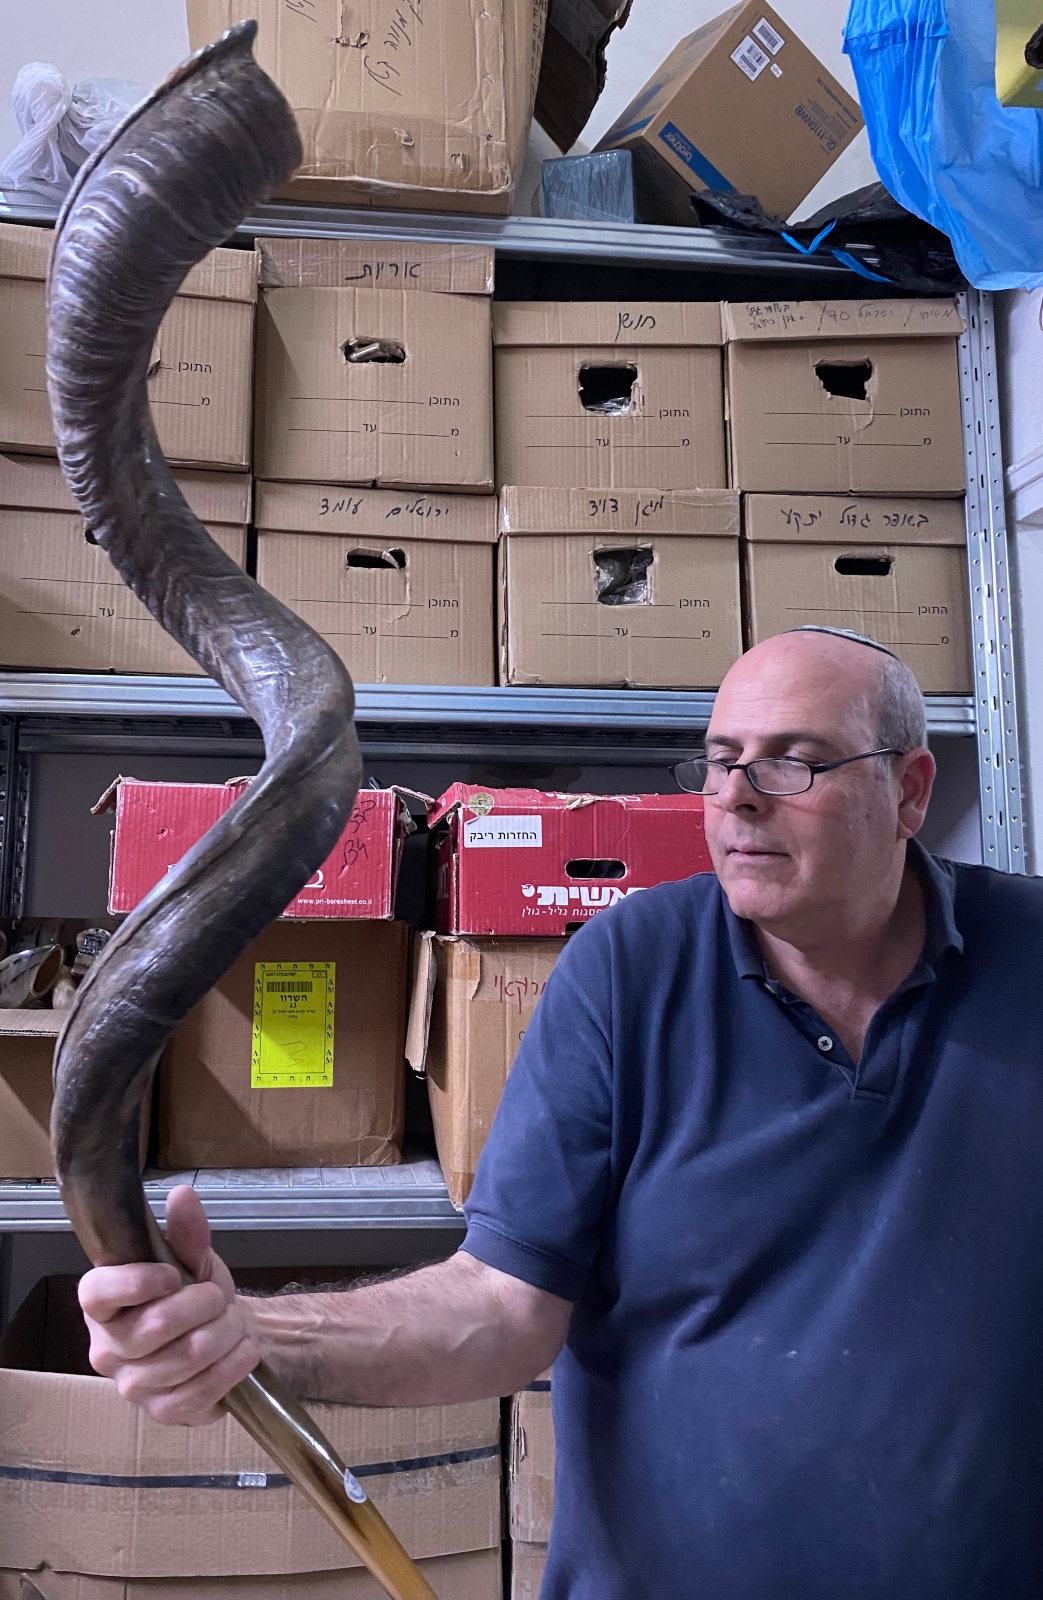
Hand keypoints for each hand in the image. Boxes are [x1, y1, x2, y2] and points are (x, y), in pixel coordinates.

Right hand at [78, 1184, 258, 1424]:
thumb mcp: (192, 1257)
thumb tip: (182, 1196)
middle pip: (157, 1325)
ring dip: (226, 1333)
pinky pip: (202, 1390)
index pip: (99, 1292)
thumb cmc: (196, 1293)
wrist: (223, 1336)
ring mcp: (132, 1385)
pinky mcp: (162, 1413)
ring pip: (188, 1355)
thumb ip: (186, 1232)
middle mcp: (106, 1348)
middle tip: (220, 1297)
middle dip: (206, 1304)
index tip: (172, 1274)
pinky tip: (242, 1351)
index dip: (138, 1282)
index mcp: (101, 1303)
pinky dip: (233, 1365)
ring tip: (234, 1322)